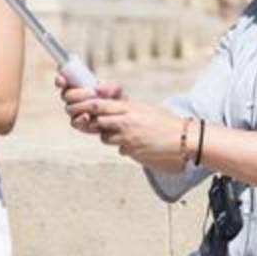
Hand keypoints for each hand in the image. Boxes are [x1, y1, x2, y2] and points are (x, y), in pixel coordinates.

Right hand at [56, 73, 124, 133]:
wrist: (119, 116)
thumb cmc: (114, 99)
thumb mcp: (115, 91)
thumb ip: (110, 87)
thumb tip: (99, 88)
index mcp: (77, 86)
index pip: (63, 81)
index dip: (60, 80)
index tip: (63, 80)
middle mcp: (72, 99)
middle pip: (66, 95)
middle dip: (78, 93)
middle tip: (93, 93)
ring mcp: (74, 112)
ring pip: (69, 109)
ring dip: (80, 106)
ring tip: (94, 104)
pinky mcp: (78, 123)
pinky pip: (74, 122)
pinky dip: (80, 119)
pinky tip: (87, 117)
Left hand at [64, 94, 187, 171]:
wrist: (183, 139)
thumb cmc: (166, 122)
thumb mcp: (145, 109)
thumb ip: (126, 107)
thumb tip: (110, 106)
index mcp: (129, 108)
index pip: (98, 105)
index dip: (82, 105)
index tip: (73, 104)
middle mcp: (126, 122)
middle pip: (96, 121)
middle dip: (85, 120)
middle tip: (79, 119)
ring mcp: (127, 138)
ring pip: (104, 137)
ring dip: (106, 134)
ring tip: (121, 132)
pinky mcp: (131, 151)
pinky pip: (119, 148)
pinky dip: (122, 145)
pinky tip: (135, 143)